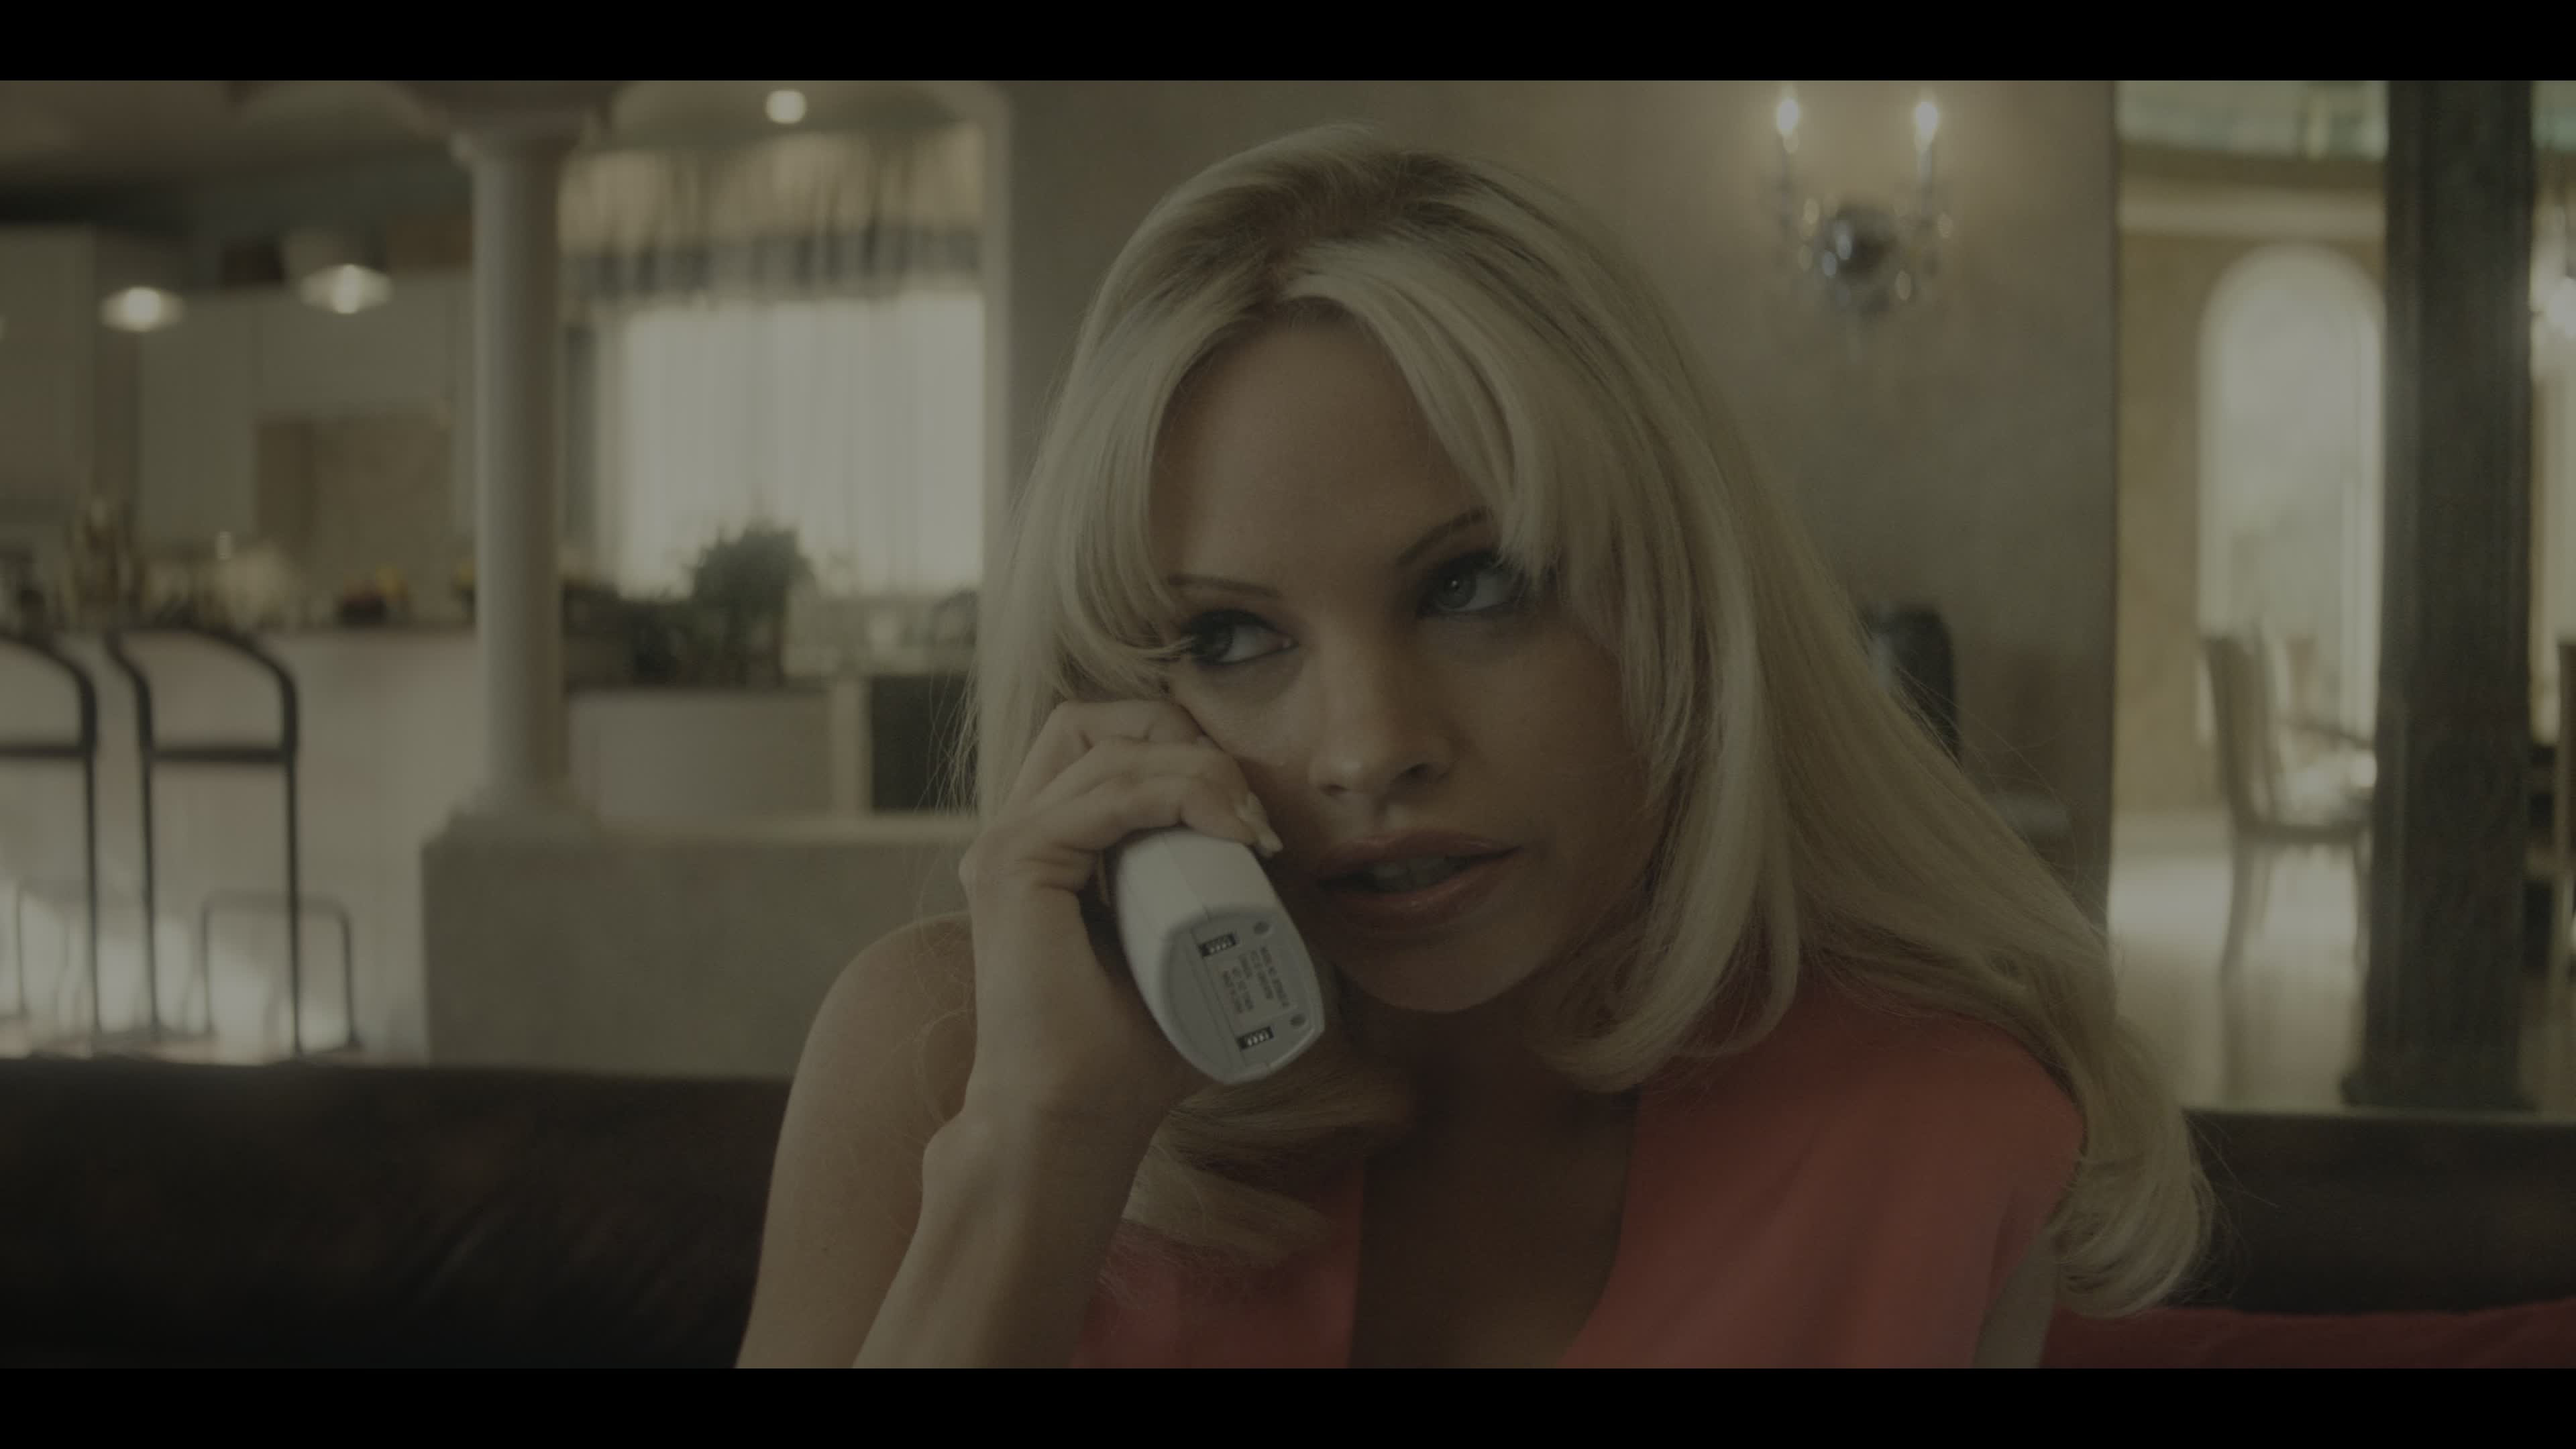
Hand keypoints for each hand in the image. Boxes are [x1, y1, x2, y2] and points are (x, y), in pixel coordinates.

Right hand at [954, 700, 1281, 1130]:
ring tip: (1250, 830)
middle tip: (1250, 811)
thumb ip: (1214, 905)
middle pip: (1100, 722)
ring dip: (1197, 770)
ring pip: (1108, 747)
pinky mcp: (1011, 864)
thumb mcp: (1189, 956)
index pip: (1112, 746)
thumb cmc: (1131, 1056)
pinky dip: (1175, 791)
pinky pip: (1105, 793)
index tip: (1254, 818)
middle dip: (1186, 739)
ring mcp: (1009, 845)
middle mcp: (1021, 835)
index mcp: (1053, 849)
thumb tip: (1285, 869)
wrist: (1072, 1122)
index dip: (1185, 753)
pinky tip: (1226, 828)